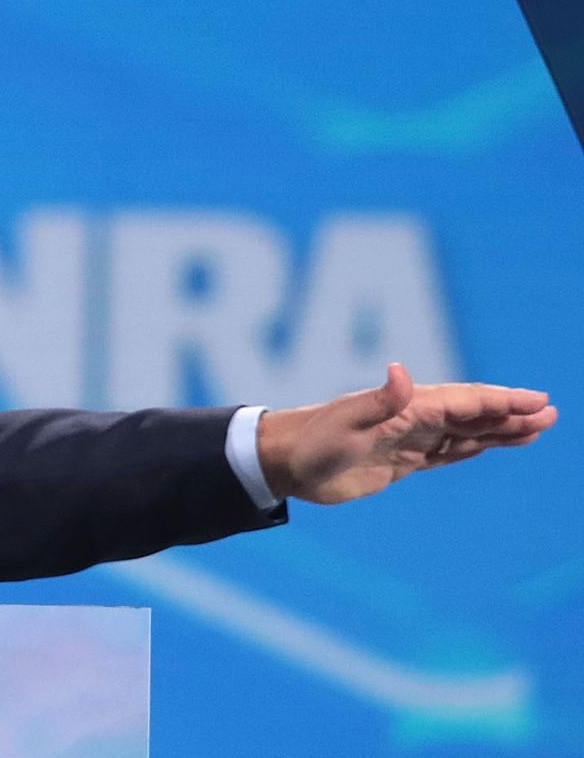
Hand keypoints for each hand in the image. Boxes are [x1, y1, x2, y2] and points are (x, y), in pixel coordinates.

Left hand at [257, 363, 556, 504]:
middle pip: (472, 414)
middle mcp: (411, 419)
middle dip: (510, 414)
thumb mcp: (345, 424)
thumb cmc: (310, 441)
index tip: (537, 401)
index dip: (502, 402)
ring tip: (536, 429)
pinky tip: (491, 445)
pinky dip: (472, 447)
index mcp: (405, 406)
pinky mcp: (399, 460)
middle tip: (550, 413)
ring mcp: (407, 439)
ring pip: (464, 433)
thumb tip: (401, 371)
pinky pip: (446, 451)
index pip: (464, 402)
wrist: (284, 462)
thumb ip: (379, 402)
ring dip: (499, 430)